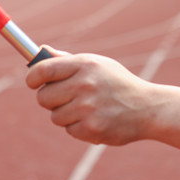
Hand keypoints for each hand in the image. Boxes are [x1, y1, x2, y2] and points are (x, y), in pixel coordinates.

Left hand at [26, 49, 155, 145]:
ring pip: (55, 116)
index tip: (32, 82)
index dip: (32, 77)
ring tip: (87, 109)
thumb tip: (40, 50)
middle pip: (43, 97)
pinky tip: (96, 119)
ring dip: (66, 115)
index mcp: (85, 65)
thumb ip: (66, 59)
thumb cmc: (118, 83)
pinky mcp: (92, 128)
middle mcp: (85, 85)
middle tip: (66, 97)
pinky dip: (79, 127)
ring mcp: (88, 108)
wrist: (148, 108)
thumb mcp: (97, 64)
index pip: (43, 70)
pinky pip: (69, 130)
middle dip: (50, 99)